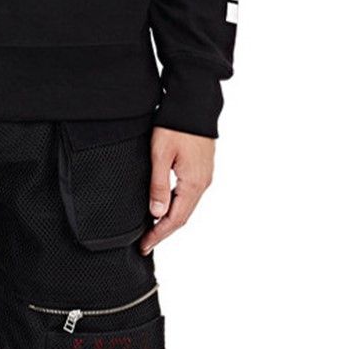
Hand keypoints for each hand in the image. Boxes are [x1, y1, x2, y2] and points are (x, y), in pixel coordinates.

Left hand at [139, 126, 214, 254]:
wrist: (194, 103)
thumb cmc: (175, 125)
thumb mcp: (161, 154)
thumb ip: (158, 185)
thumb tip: (156, 213)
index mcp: (193, 184)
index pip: (175, 219)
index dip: (159, 234)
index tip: (144, 245)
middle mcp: (202, 183)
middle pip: (183, 216)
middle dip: (163, 231)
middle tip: (145, 242)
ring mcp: (204, 176)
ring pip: (186, 206)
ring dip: (170, 219)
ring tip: (152, 228)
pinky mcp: (201, 168)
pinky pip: (189, 194)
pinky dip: (176, 205)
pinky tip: (164, 205)